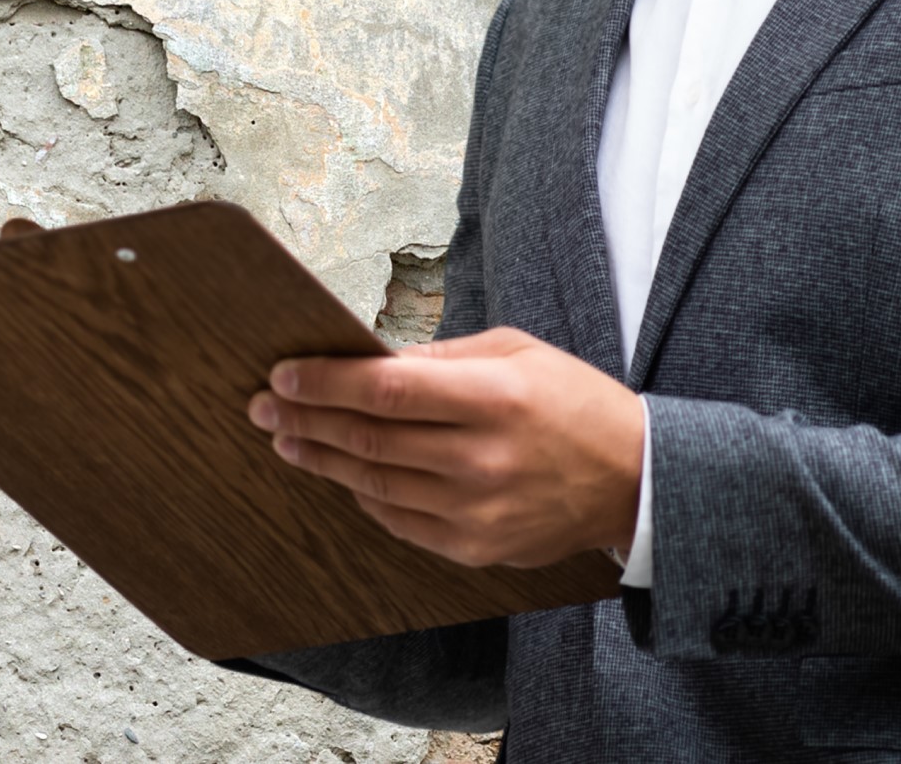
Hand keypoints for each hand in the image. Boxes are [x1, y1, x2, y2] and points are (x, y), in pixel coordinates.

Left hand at [245, 327, 644, 568]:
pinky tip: (340, 473)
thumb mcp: (517, 353)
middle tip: (261, 406)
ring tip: (286, 438)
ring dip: (321, 459)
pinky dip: (363, 495)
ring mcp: (479, 509)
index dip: (324, 382)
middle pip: (369, 439)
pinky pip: (400, 521)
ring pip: (375, 483)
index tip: (281, 374)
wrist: (639, 481)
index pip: (385, 390)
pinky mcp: (477, 547)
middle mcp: (483, 458)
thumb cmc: (575, 403)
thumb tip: (370, 357)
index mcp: (495, 398)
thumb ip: (441, 359)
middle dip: (304, 419)